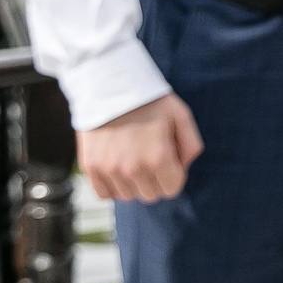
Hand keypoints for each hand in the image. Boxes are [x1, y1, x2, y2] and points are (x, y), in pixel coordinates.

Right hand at [78, 93, 203, 202]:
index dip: (174, 176)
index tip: (169, 161)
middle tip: (151, 158)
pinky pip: (105, 194)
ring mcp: (109, 170)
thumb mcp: (181, 116)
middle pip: (151, 195)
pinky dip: (113, 186)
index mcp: (158, 158)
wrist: (109, 87)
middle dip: (156, 181)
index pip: (172, 189)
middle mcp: (132, 169)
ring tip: (133, 159)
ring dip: (134, 184)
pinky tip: (118, 168)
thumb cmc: (149, 101)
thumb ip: (191, 145)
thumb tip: (184, 168)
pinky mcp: (91, 168)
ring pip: (128, 196)